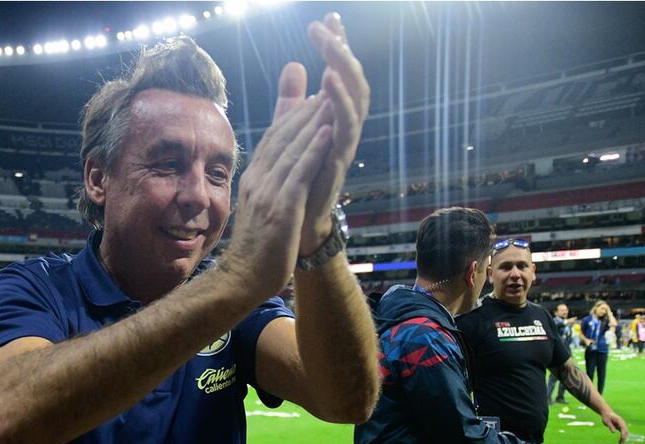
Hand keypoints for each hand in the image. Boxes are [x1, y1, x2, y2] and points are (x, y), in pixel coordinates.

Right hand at [221, 95, 333, 298]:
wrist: (243, 279)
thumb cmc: (256, 249)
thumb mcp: (261, 210)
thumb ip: (270, 186)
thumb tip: (277, 174)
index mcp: (253, 180)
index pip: (273, 140)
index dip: (293, 116)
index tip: (312, 97)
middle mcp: (258, 180)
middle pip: (283, 137)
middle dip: (306, 110)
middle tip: (328, 87)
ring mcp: (269, 194)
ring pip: (293, 149)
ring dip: (314, 121)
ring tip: (332, 97)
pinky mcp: (282, 209)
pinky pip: (300, 173)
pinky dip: (314, 150)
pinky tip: (328, 131)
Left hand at [271, 13, 370, 253]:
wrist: (296, 223)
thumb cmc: (299, 176)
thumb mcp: (292, 130)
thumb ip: (293, 99)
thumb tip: (294, 63)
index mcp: (334, 116)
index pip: (339, 72)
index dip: (337, 45)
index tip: (329, 17)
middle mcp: (344, 127)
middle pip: (351, 80)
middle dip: (340, 52)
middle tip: (326, 27)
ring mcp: (344, 145)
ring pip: (353, 103)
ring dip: (343, 76)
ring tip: (332, 52)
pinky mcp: (337, 164)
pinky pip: (343, 133)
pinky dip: (339, 110)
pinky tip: (328, 90)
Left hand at [601, 411, 628, 443]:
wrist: (607, 413)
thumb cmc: (606, 417)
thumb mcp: (606, 421)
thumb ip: (610, 426)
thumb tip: (614, 432)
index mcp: (620, 421)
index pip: (623, 428)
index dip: (623, 434)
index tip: (621, 439)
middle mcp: (622, 423)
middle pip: (626, 431)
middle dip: (624, 437)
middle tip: (621, 443)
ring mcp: (622, 425)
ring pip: (625, 433)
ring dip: (624, 438)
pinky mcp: (621, 427)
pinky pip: (623, 433)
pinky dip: (622, 437)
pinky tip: (620, 442)